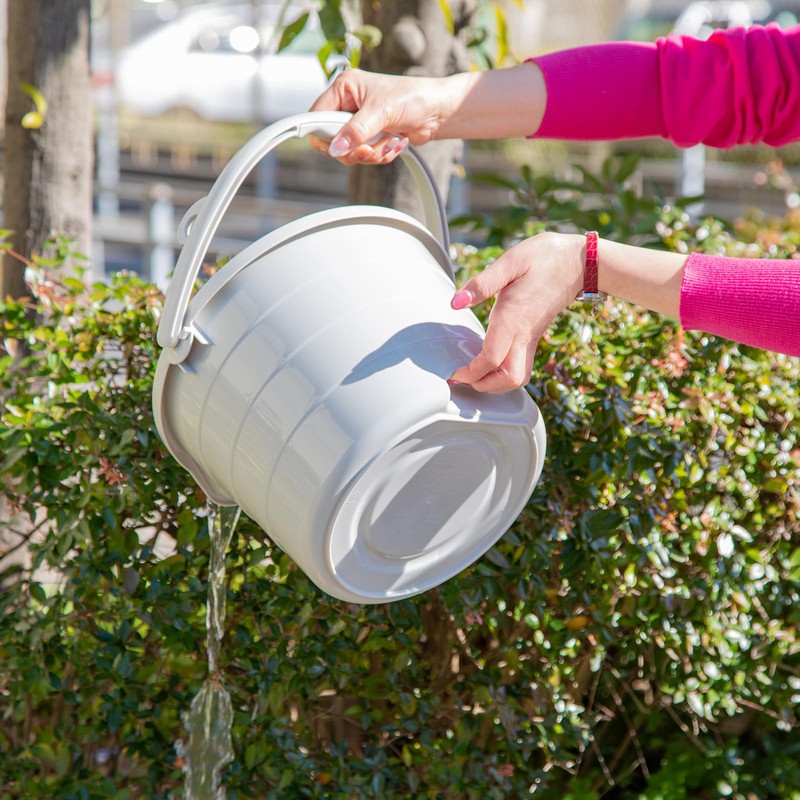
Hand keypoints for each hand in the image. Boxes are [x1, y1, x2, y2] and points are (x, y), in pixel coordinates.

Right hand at [308, 69, 454, 164]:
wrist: (437, 111)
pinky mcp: (370, 138)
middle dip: (353, 149)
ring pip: (349, 153)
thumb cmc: (413, 98)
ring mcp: (358, 123)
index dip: (323, 134)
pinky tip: (395, 143)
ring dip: (371, 153)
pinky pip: (364, 157)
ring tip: (389, 142)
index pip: (316, 116)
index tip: (334, 147)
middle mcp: (348, 105)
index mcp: (344, 88)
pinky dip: (380, 155)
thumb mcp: (381, 111)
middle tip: (369, 148)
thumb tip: (335, 148)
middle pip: (331, 140)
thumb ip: (356, 130)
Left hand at [448, 232, 584, 393]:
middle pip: (508, 379)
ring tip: (474, 375)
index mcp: (513, 318)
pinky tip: (489, 363)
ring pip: (518, 377)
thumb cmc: (545, 257)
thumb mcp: (510, 261)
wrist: (581, 261)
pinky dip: (503, 374)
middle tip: (462, 377)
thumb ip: (481, 283)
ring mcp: (531, 337)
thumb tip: (455, 303)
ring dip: (495, 384)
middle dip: (483, 385)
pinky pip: (521, 366)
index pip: (491, 359)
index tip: (454, 372)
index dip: (470, 372)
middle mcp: (524, 333)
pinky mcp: (534, 336)